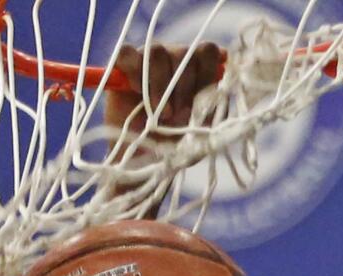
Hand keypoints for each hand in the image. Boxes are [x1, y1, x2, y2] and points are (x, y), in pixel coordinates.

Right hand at [105, 43, 222, 134]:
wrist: (144, 157)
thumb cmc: (175, 142)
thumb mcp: (202, 127)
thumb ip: (213, 102)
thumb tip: (220, 76)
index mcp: (197, 70)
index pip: (207, 50)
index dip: (206, 71)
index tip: (200, 98)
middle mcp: (173, 59)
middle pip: (184, 52)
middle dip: (184, 86)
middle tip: (179, 114)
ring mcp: (147, 60)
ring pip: (157, 52)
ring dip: (161, 84)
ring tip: (160, 112)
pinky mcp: (122, 66)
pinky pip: (127, 53)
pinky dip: (134, 71)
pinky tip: (136, 91)